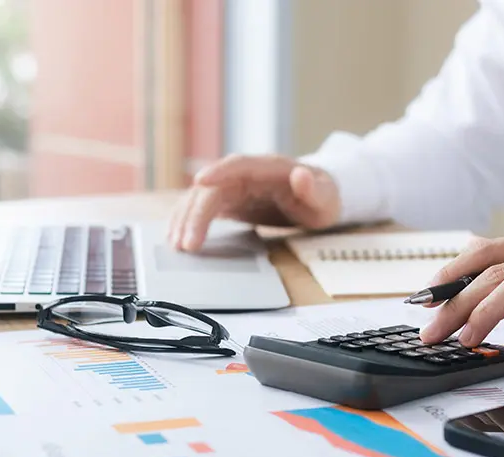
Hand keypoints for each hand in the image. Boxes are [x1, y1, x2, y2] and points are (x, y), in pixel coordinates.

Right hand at [169, 155, 339, 250]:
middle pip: (214, 188)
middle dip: (196, 213)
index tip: (199, 182)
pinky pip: (203, 208)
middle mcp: (246, 174)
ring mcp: (235, 186)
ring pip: (202, 198)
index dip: (219, 172)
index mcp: (269, 167)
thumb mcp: (326, 197)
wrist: (318, 198)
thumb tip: (302, 175)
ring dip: (186, 220)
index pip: (239, 165)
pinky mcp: (229, 200)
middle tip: (187, 243)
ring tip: (176, 245)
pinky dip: (188, 222)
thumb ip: (315, 188)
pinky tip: (177, 238)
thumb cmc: (324, 197)